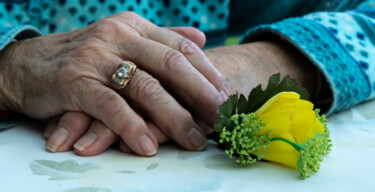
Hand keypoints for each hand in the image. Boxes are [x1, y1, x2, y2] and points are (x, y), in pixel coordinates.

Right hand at [44, 40, 320, 155]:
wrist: (28, 64)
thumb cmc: (85, 58)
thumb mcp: (123, 41)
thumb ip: (162, 39)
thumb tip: (201, 38)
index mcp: (134, 26)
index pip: (179, 47)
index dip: (206, 72)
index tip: (226, 96)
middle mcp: (117, 35)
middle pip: (170, 65)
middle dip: (200, 94)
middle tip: (220, 118)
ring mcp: (96, 57)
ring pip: (144, 87)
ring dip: (173, 117)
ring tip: (194, 140)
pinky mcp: (74, 81)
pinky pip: (110, 105)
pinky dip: (131, 126)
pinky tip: (148, 146)